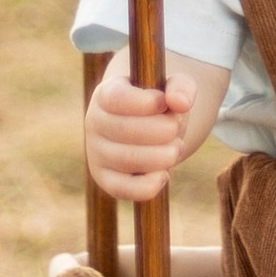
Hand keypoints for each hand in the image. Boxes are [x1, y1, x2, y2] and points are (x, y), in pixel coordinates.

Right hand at [86, 55, 194, 201]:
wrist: (148, 127)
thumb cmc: (159, 105)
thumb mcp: (173, 88)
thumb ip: (181, 87)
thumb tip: (180, 102)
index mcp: (106, 93)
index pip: (117, 98)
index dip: (146, 102)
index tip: (165, 104)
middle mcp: (94, 122)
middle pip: (125, 130)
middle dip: (163, 131)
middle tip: (176, 129)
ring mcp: (96, 152)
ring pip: (128, 160)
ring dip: (162, 156)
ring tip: (176, 148)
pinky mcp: (104, 179)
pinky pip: (122, 189)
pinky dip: (149, 185)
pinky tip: (164, 174)